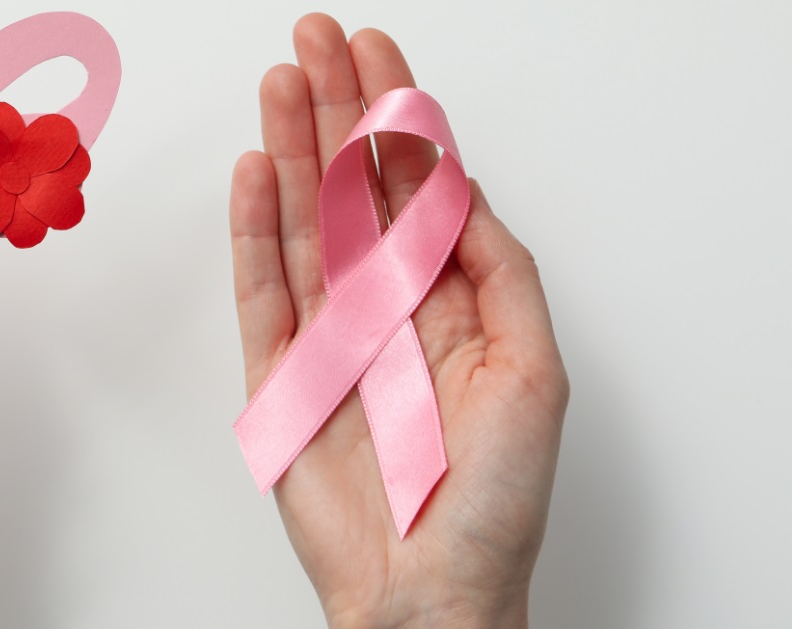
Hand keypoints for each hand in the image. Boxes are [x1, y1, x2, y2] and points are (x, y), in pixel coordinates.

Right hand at [230, 15, 569, 628]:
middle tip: (316, 39)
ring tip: (282, 82)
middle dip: (336, 110)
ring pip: (306, 224)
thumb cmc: (494, 503)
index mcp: (452, 303)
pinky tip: (257, 174)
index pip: (418, 190)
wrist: (435, 596)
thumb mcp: (535, 370)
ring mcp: (330, 340)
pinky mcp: (283, 379)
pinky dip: (256, 231)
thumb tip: (460, 188)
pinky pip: (264, 291)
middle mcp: (387, 310)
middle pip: (354, 189)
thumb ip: (498, 269)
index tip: (380, 55)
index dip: (399, 119)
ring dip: (293, 150)